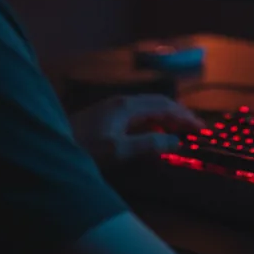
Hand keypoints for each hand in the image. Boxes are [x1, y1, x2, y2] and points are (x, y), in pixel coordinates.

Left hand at [76, 94, 203, 163]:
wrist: (52, 146)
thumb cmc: (84, 148)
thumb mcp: (119, 150)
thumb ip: (149, 145)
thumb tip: (175, 141)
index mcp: (127, 106)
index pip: (164, 105)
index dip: (185, 116)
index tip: (200, 128)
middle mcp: (122, 102)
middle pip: (158, 104)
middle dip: (178, 115)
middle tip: (194, 129)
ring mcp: (113, 108)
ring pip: (147, 109)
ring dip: (165, 119)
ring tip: (179, 133)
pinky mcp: (106, 117)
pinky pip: (137, 116)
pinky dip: (152, 124)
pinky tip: (153, 136)